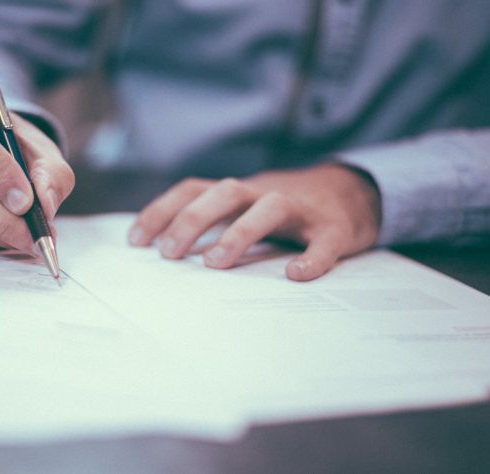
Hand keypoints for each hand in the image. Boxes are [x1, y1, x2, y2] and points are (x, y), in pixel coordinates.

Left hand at [128, 164, 381, 280]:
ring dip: (240, 232)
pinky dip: (312, 257)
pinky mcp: (335, 228)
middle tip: (168, 253)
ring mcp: (301, 209)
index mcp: (239, 192)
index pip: (193, 190)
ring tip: (215, 263)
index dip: (162, 211)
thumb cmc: (285, 210)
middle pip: (225, 193)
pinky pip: (324, 241)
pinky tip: (296, 275)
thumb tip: (163, 254)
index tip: (135, 241)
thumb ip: (213, 223)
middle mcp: (265, 193)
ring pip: (269, 208)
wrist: (353, 193)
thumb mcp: (245, 209)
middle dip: (193, 220)